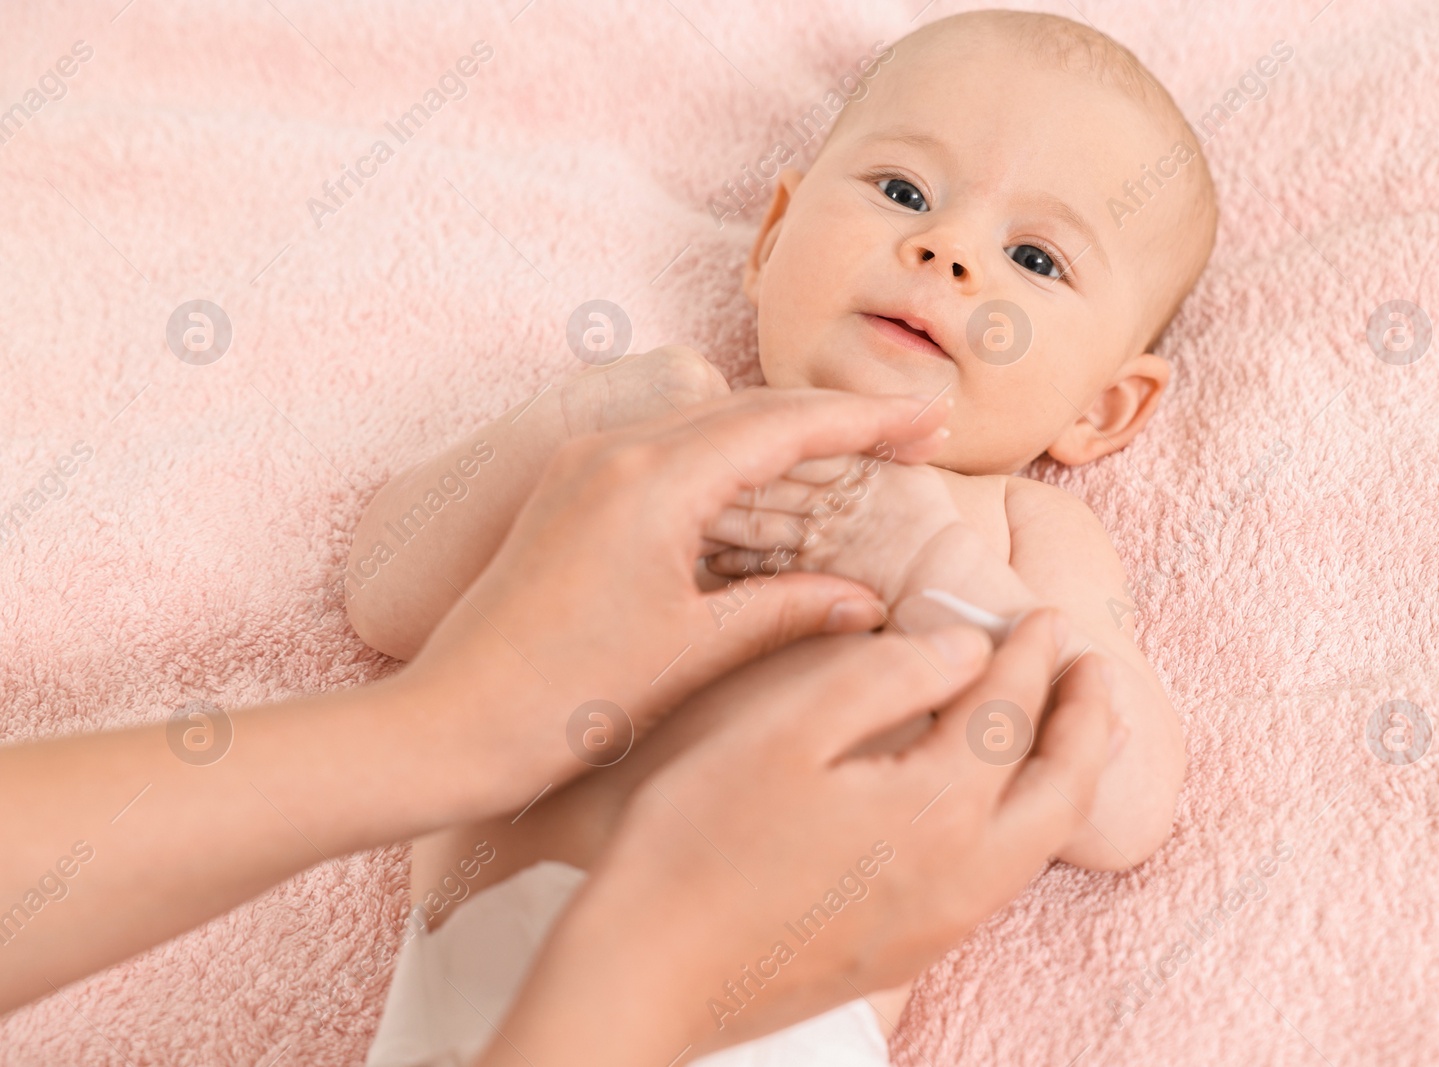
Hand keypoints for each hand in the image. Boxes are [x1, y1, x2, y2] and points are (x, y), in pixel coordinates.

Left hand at [398, 387, 951, 808]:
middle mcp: (614, 449)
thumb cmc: (565, 697)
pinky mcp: (567, 490)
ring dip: (782, 436)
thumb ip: (787, 612)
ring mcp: (583, 463)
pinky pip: (667, 450)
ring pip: (707, 423)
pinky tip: (765, 488)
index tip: (932, 419)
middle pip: (749, 409)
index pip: (783, 426)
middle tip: (911, 435)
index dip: (867, 421)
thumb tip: (866, 601)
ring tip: (854, 456)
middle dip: (835, 419)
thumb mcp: (693, 652)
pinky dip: (728, 461)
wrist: (450, 724)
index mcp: (652, 480)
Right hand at [485, 610, 1120, 1064]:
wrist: (643, 976)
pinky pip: (1001, 880)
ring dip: (1064, 775)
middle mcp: (959, 877)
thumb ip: (884, 678)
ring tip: (1064, 728)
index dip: (1029, 655)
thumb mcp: (782, 731)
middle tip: (1095, 667)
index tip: (1044, 616)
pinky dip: (1026, 824)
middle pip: (1061, 789)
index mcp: (934, 810)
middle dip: (1087, 722)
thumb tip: (965, 650)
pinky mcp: (904, 956)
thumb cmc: (695, 841)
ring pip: (1039, 843)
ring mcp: (936, 927)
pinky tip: (995, 804)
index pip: (1008, 714)